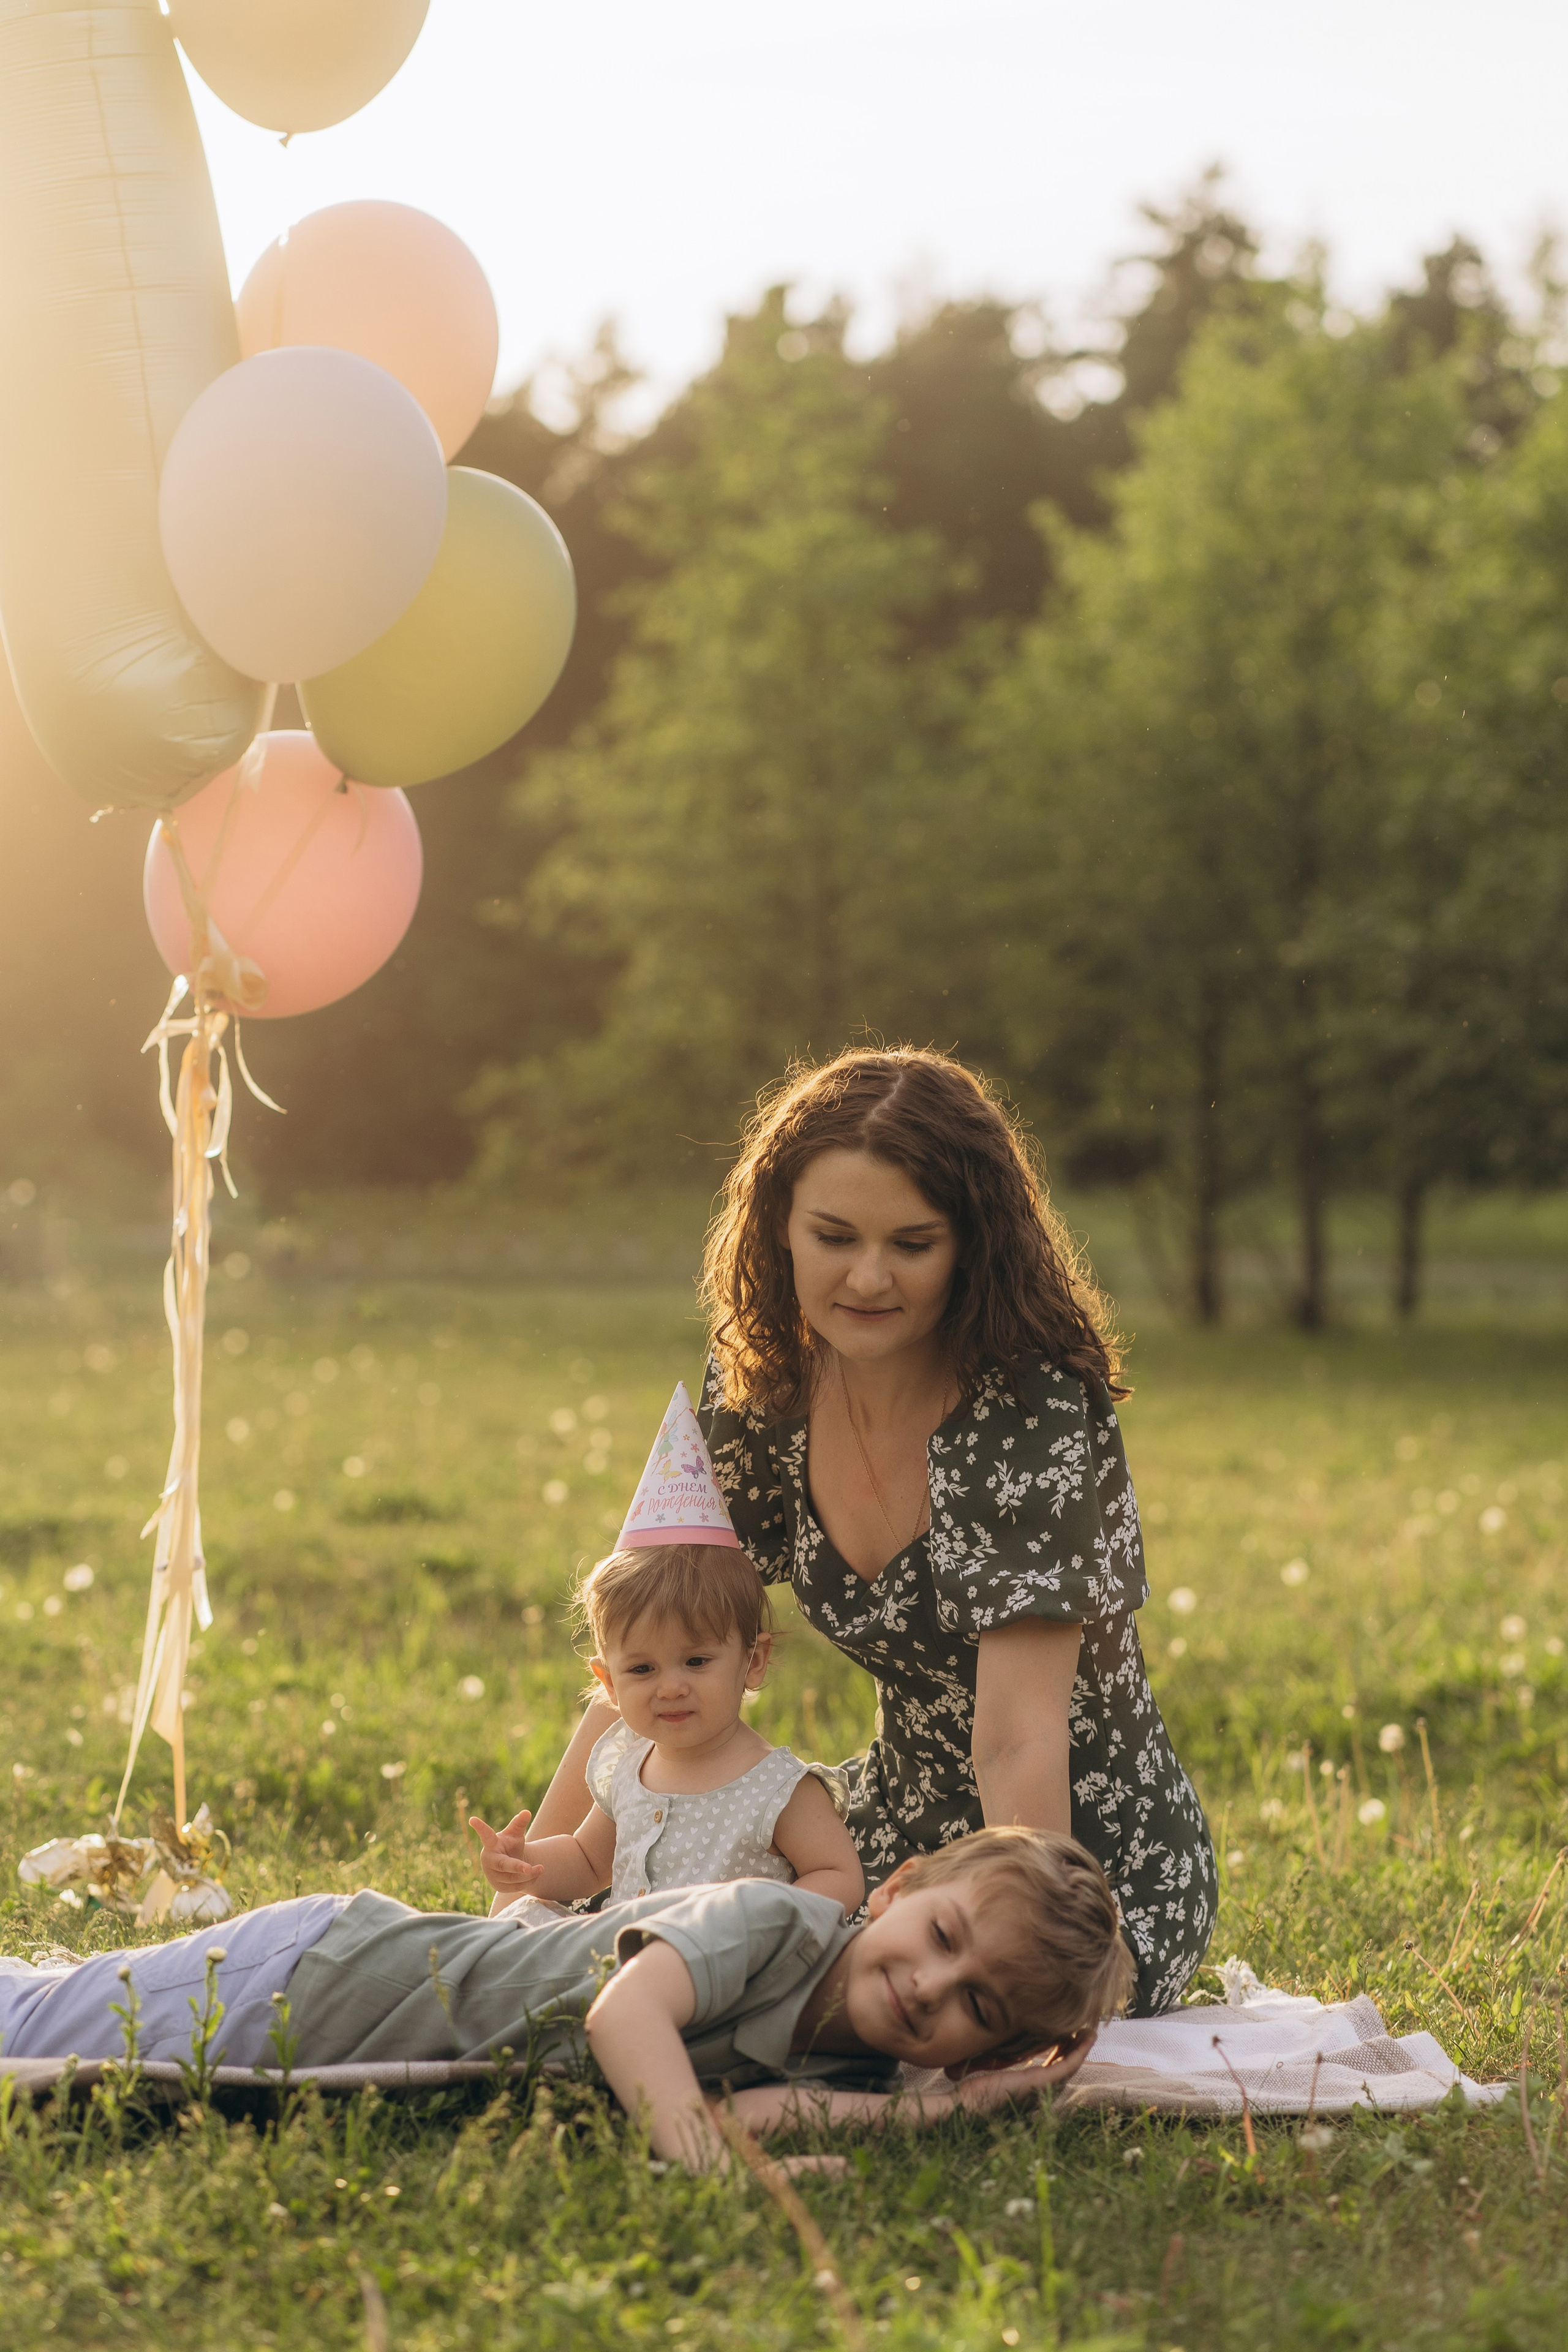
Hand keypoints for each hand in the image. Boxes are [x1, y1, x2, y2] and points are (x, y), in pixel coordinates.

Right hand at [468, 1808, 544, 1897]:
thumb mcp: (515, 1834)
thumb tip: (527, 1812)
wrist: (509, 1866)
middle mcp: (489, 1860)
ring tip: (541, 1868)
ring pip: (513, 1878)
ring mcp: (492, 1875)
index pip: (486, 1835)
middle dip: (516, 1867)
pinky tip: (535, 1875)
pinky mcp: (498, 1887)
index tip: (472, 1819)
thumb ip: (519, 1823)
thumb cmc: (510, 1845)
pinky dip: (528, 1881)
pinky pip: (516, 1887)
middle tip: (529, 1868)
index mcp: (491, 1844)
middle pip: (503, 1865)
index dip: (480, 1828)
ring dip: (529, 1874)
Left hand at [944, 2026, 1097, 2111]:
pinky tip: (1086, 2036)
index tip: (1064, 2038)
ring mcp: (1042, 2088)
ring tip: (1089, 2031)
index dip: (1060, 2054)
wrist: (963, 2107)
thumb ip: (996, 2063)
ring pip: (1071, 2065)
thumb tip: (991, 2047)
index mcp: (1028, 2091)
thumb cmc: (967, 2092)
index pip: (1051, 2072)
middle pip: (1064, 2068)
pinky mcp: (1042, 2082)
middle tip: (1082, 2032)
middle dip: (1074, 2049)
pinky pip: (1069, 2064)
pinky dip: (1080, 2050)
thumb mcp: (987, 2072)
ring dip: (1082, 2048)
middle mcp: (1039, 2092)